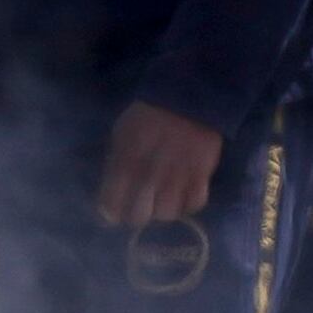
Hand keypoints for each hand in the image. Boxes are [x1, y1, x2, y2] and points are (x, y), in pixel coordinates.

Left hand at [95, 103, 226, 227]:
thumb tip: (109, 194)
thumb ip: (115, 163)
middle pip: (139, 216)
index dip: (110, 213)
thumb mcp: (121, 133)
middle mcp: (151, 173)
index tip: (112, 213)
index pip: (111, 203)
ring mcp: (179, 175)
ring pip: (167, 214)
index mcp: (127, 160)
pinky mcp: (202, 173)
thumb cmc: (147, 115)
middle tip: (138, 209)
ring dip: (161, 211)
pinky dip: (187, 204)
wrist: (187, 95)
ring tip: (160, 203)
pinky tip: (181, 197)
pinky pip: (194, 203)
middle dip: (135, 216)